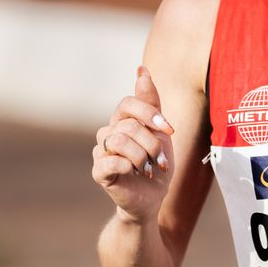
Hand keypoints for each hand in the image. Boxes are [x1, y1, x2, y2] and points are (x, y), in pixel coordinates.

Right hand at [92, 67, 175, 221]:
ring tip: (150, 169)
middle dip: (152, 143)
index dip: (150, 114)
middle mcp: (108, 132)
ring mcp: (100, 152)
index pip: (128, 103)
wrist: (153, 198)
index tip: (169, 130)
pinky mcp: (99, 172)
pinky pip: (109, 160)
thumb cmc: (156, 163)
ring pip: (119, 141)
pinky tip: (134, 173)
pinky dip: (128, 166)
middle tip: (160, 160)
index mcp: (122, 121)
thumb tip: (141, 68)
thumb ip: (150, 103)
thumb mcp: (160, 132)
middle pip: (128, 125)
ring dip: (142, 156)